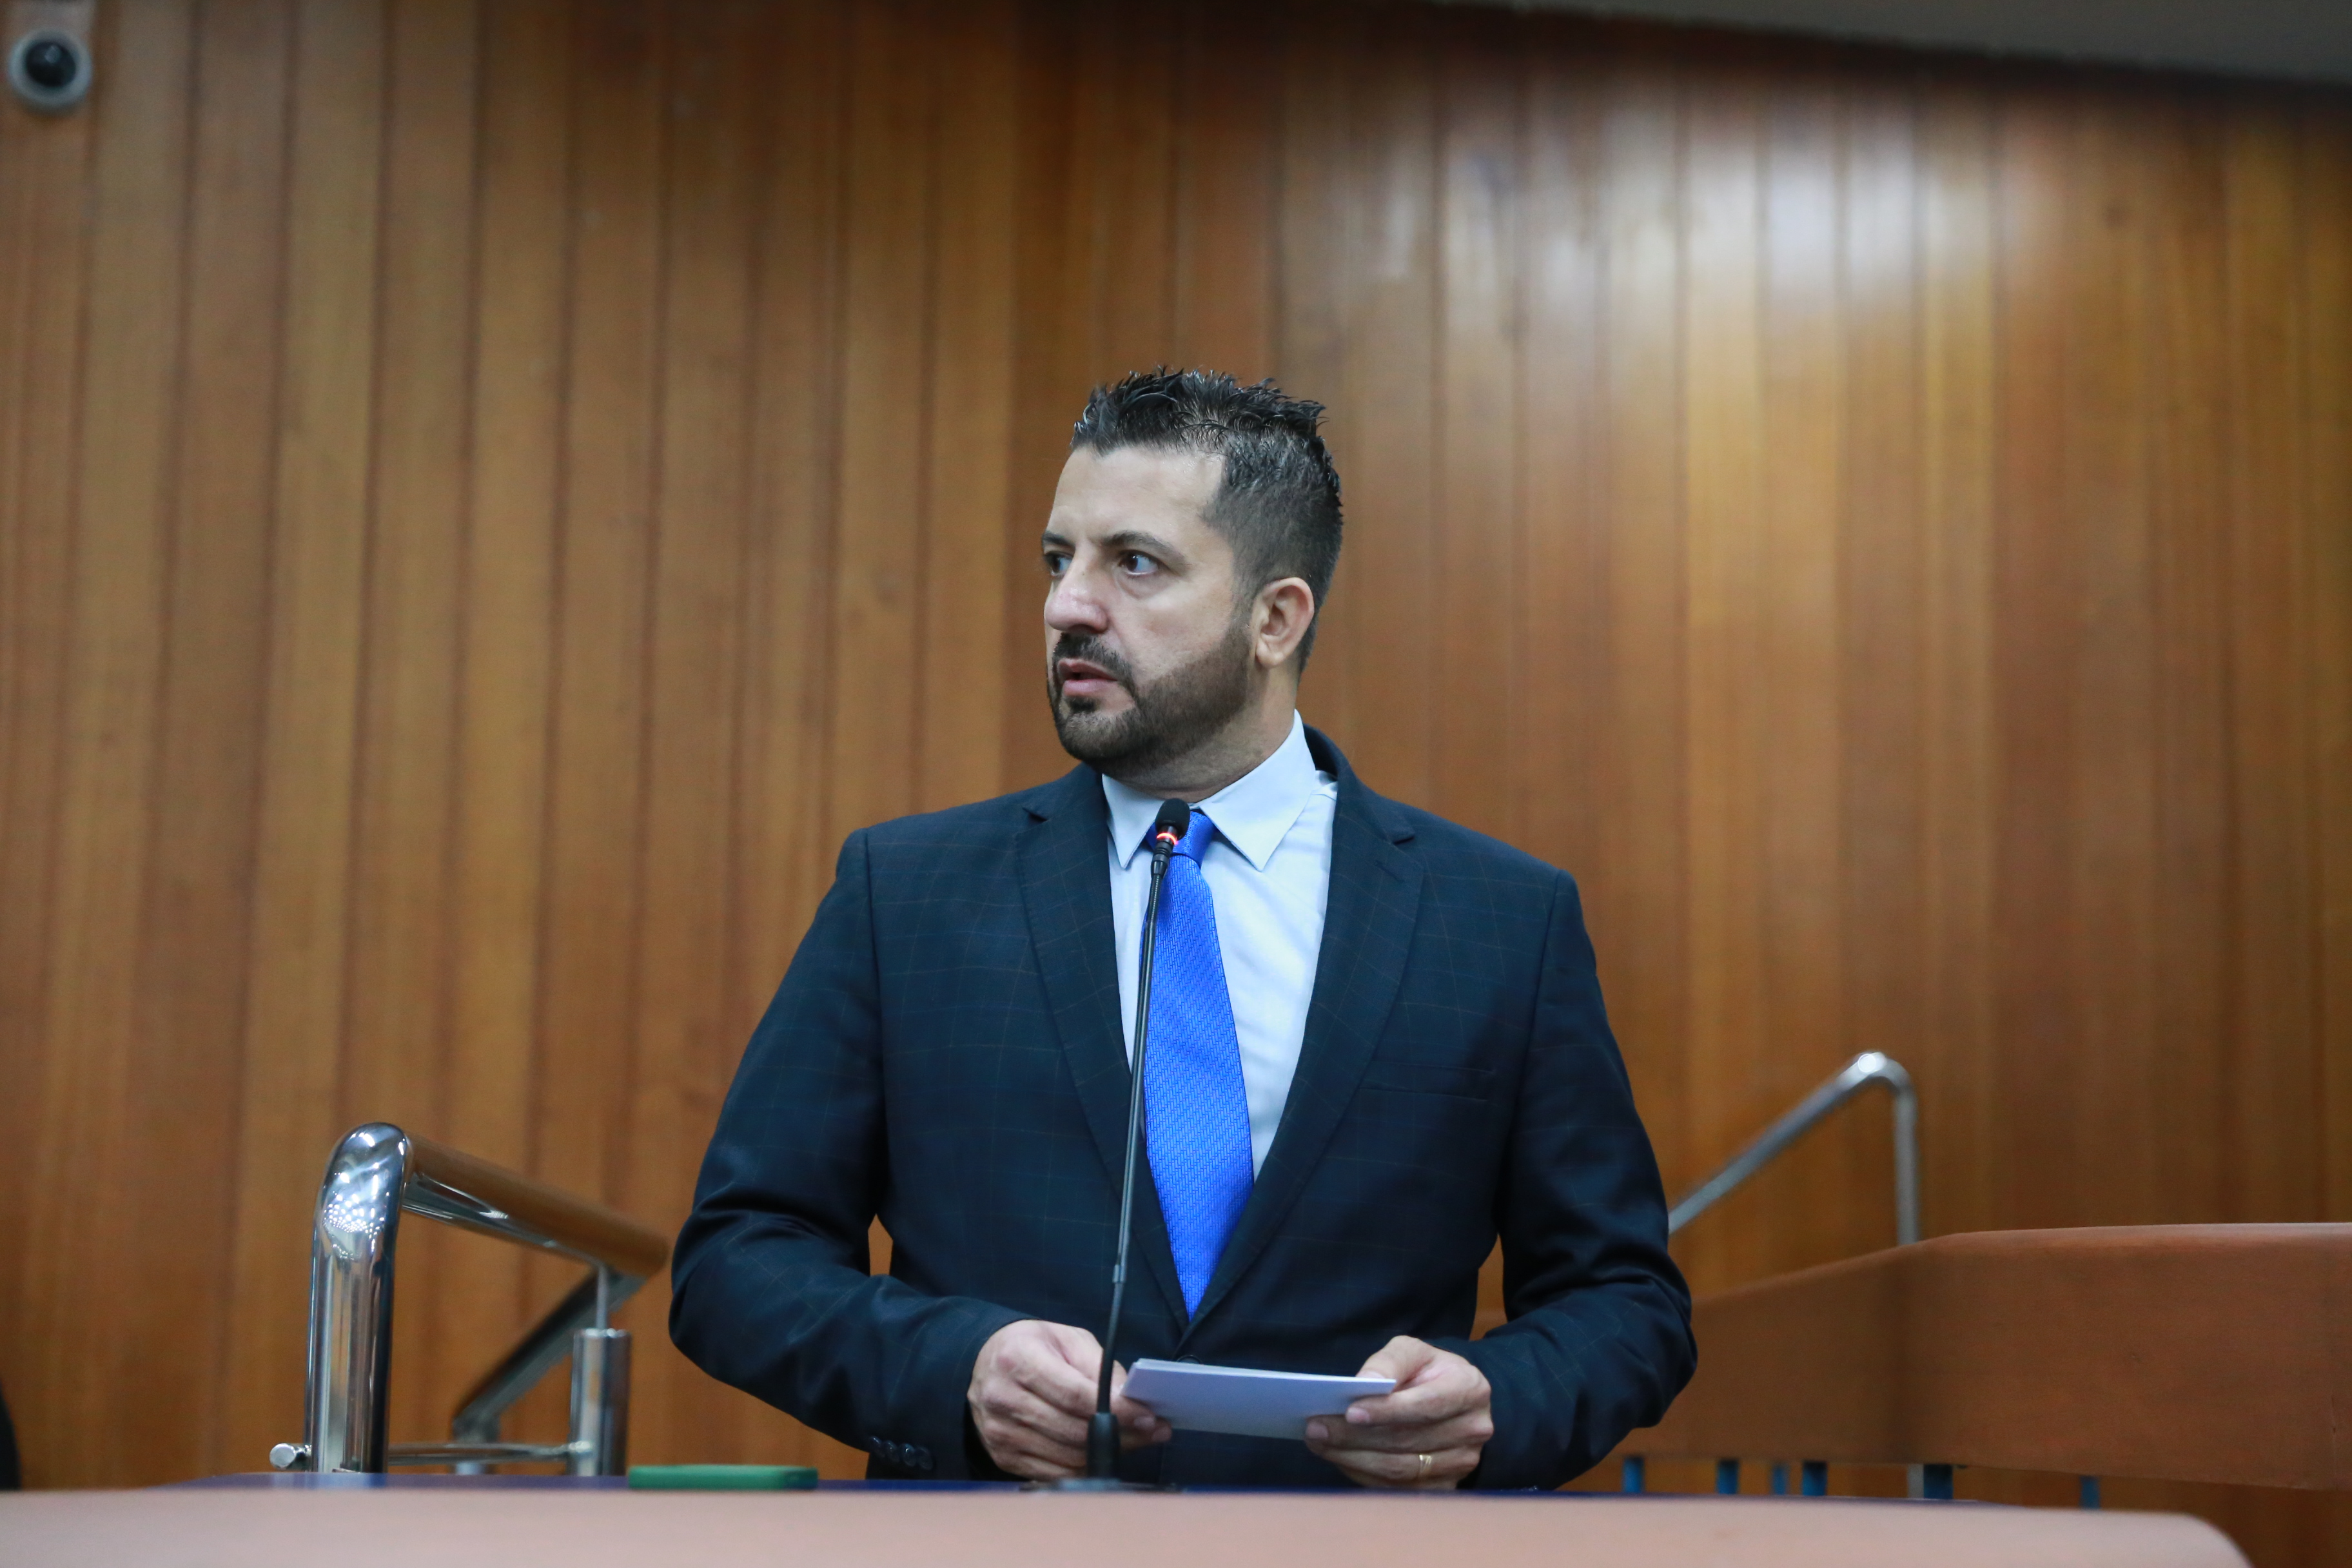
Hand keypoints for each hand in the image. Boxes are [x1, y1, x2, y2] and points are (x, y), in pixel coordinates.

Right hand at [966, 1319, 1171, 1479]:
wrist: (985, 1363)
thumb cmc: (1033, 1347)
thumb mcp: (1067, 1339)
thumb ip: (1099, 1366)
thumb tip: (1130, 1399)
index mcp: (1018, 1359)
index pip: (1075, 1395)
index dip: (1116, 1409)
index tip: (1146, 1415)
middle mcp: (1003, 1398)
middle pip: (1073, 1430)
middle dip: (1121, 1434)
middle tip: (1151, 1431)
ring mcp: (1000, 1432)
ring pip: (1067, 1456)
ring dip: (1107, 1453)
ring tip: (1134, 1440)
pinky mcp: (1003, 1456)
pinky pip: (1054, 1472)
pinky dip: (1084, 1466)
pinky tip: (1101, 1453)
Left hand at [1305, 1336, 1492, 1488]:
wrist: (1451, 1399)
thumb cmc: (1427, 1372)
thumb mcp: (1412, 1351)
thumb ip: (1390, 1362)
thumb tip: (1365, 1382)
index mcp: (1469, 1389)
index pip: (1425, 1405)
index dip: (1386, 1411)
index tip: (1349, 1411)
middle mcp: (1472, 1429)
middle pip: (1407, 1441)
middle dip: (1356, 1436)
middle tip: (1317, 1428)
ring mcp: (1462, 1463)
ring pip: (1400, 1469)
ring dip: (1354, 1458)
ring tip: (1320, 1442)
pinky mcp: (1445, 1487)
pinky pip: (1398, 1489)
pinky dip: (1364, 1475)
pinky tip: (1340, 1459)